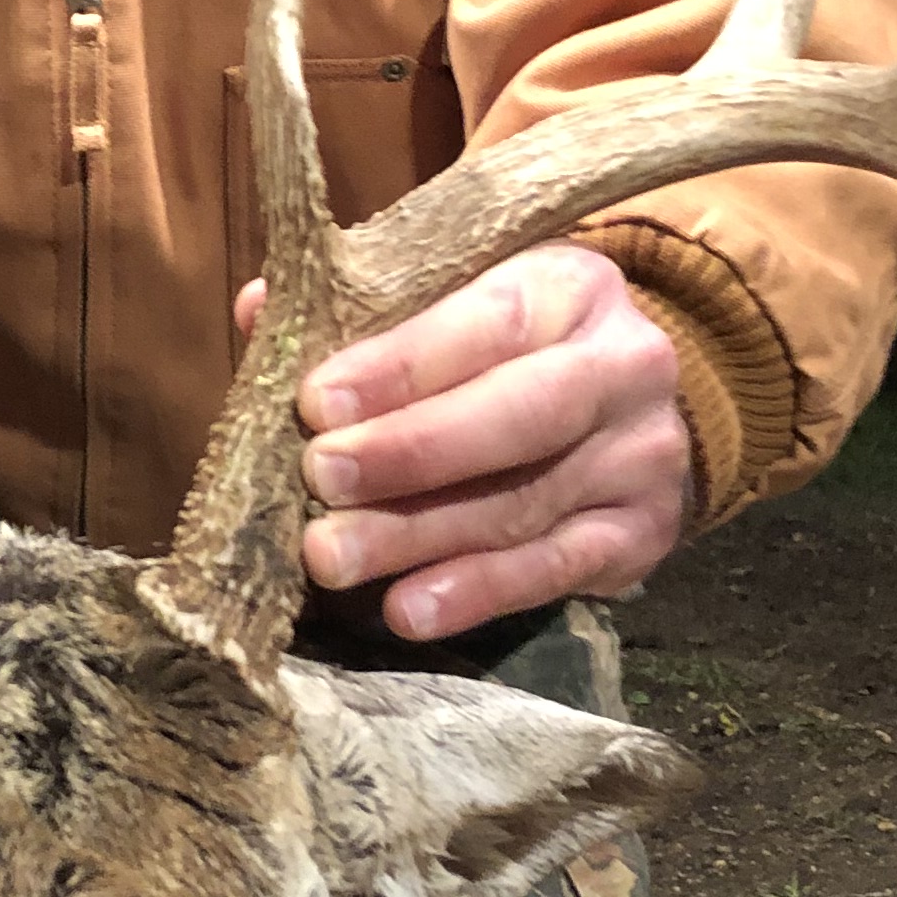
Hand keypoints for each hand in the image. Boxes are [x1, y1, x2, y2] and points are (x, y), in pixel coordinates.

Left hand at [235, 244, 689, 644]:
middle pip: (520, 413)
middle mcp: (622, 368)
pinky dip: (476, 594)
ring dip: (418, 536)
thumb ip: (364, 307)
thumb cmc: (509, 346)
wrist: (636, 406)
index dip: (400, 365)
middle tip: (320, 478)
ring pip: (523, 502)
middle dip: (412, 452)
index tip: (315, 403)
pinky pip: (552, 572)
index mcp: (570, 287)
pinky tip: (408, 608)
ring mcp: (639, 459)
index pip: (487, 322)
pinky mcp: (637, 536)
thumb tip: (257, 311)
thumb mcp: (457, 297)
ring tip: (330, 558)